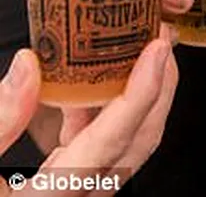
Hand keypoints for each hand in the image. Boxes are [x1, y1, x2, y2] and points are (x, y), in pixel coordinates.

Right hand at [0, 0, 203, 192]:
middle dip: (160, 85)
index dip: (141, 92)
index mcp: (54, 196)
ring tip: (142, 50)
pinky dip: (111, 110)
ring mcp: (83, 191)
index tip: (157, 49)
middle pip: (139, 139)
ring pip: (131, 141)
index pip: (113, 139)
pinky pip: (108, 144)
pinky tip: (96, 83)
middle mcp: (81, 196)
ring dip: (143, 94)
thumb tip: (29, 63)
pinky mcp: (75, 183)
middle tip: (162, 38)